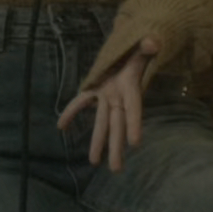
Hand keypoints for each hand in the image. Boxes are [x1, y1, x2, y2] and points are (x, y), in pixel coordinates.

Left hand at [58, 35, 159, 170]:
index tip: (135, 143)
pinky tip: (60, 126)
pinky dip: (71, 112)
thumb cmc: (142, 46)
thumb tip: (151, 42)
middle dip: (116, 146)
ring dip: (98, 141)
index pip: (134, 107)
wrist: (133, 46)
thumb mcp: (147, 42)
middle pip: (117, 124)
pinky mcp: (97, 89)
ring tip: (94, 161)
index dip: (134, 123)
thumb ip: (149, 44)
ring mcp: (107, 94)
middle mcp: (119, 95)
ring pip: (102, 121)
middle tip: (115, 169)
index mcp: (131, 85)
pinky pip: (82, 102)